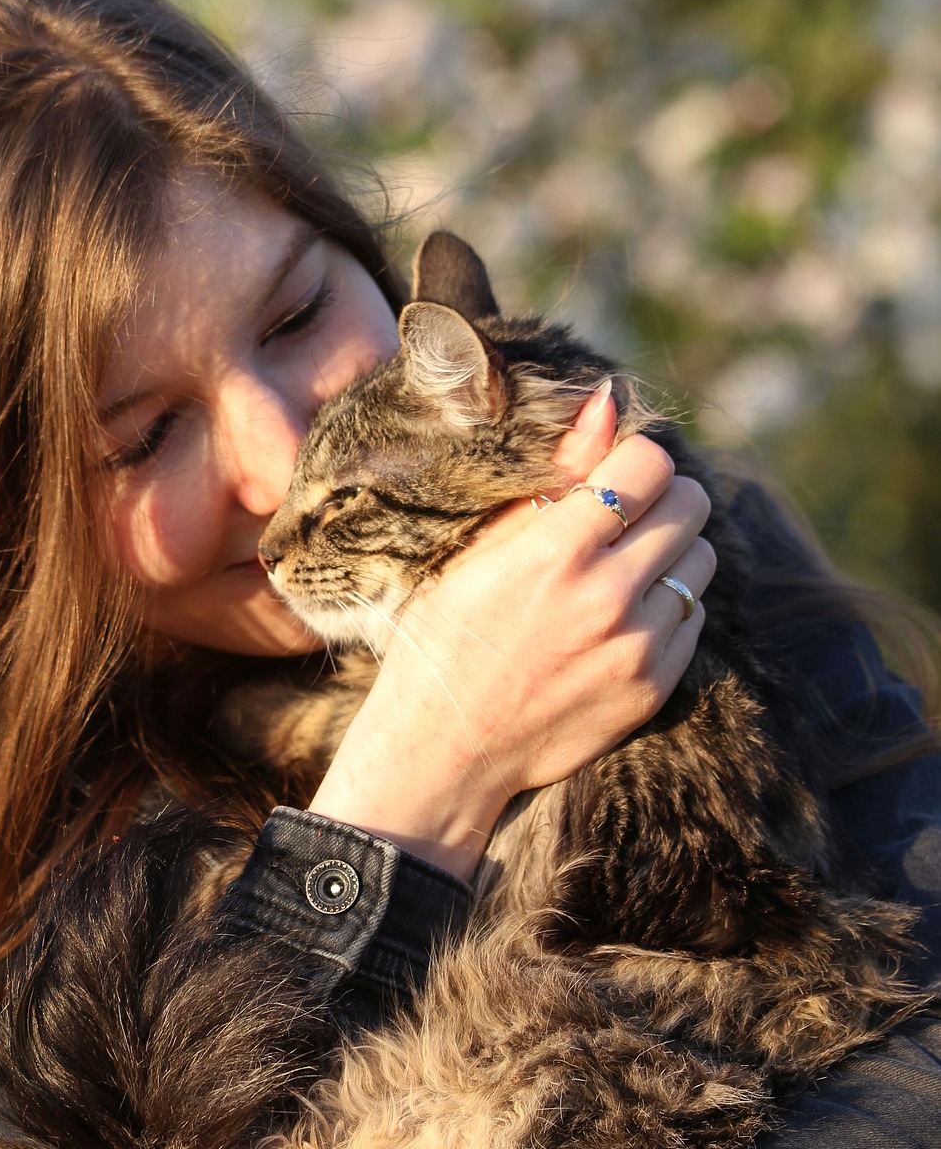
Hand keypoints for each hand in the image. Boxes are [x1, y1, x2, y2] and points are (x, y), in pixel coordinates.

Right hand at [307, 385, 714, 879]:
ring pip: (701, 562)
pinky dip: (668, 607)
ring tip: (621, 570)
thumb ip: (556, 473)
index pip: (650, 464)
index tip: (615, 475)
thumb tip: (609, 401)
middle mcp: (606, 596)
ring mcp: (637, 647)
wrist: (446, 746)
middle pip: (690, 506)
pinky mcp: (655, 687)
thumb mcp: (483, 546)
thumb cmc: (448, 634)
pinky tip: (620, 618)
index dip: (636, 459)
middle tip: (624, 518)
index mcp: (555, 550)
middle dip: (662, 498)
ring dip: (670, 553)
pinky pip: (694, 618)